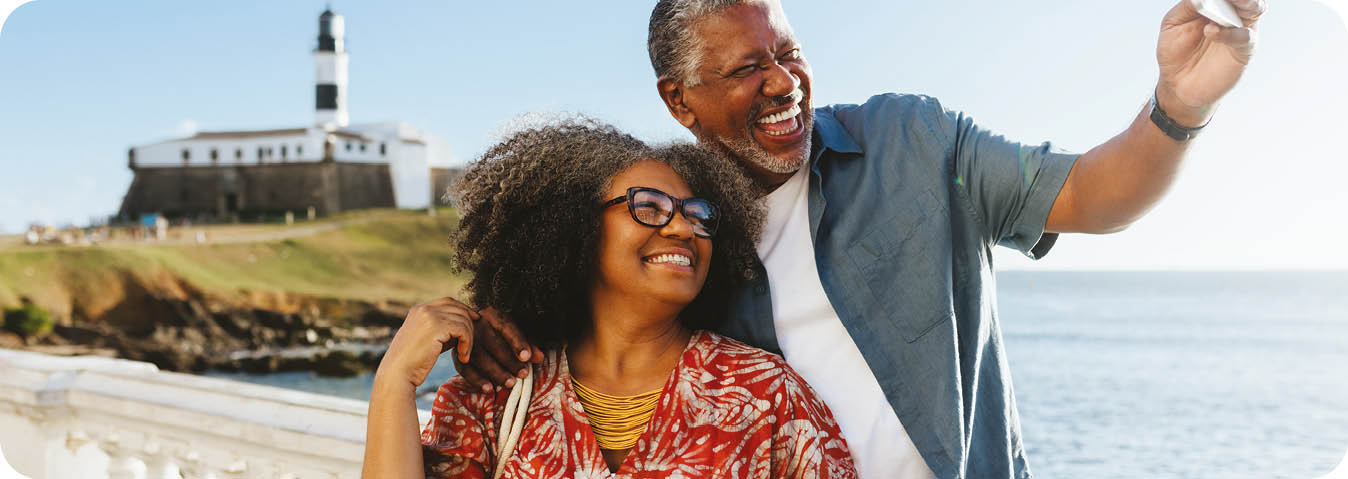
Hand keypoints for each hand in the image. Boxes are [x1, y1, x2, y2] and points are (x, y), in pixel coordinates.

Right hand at [375, 297, 478, 388]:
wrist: (397, 374)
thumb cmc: (413, 362)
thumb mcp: (428, 340)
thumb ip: (444, 329)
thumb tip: (467, 323)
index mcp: (419, 309)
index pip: (449, 302)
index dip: (464, 310)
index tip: (474, 323)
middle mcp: (423, 309)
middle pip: (458, 308)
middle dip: (469, 324)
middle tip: (469, 344)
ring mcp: (429, 316)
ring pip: (463, 320)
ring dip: (469, 338)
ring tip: (463, 355)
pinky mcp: (436, 327)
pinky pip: (462, 330)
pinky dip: (467, 344)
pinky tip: (462, 357)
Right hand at [453, 307, 543, 392]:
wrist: (469, 329)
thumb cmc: (498, 333)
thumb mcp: (514, 334)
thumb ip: (527, 345)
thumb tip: (539, 358)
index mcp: (493, 315)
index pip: (507, 328)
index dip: (517, 343)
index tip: (526, 357)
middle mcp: (477, 324)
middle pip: (493, 343)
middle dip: (509, 361)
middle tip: (523, 374)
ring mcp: (465, 339)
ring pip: (479, 357)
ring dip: (495, 372)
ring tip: (510, 384)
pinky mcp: (457, 354)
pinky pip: (465, 369)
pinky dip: (477, 380)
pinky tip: (488, 389)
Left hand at [1155, 0, 1266, 125]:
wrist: (1177, 85)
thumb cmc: (1176, 52)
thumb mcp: (1173, 23)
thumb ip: (1187, 6)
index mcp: (1217, 4)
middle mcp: (1233, 13)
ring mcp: (1240, 30)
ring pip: (1254, 9)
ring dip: (1245, 2)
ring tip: (1233, 0)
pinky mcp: (1243, 50)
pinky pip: (1244, 37)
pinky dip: (1229, 33)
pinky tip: (1210, 31)